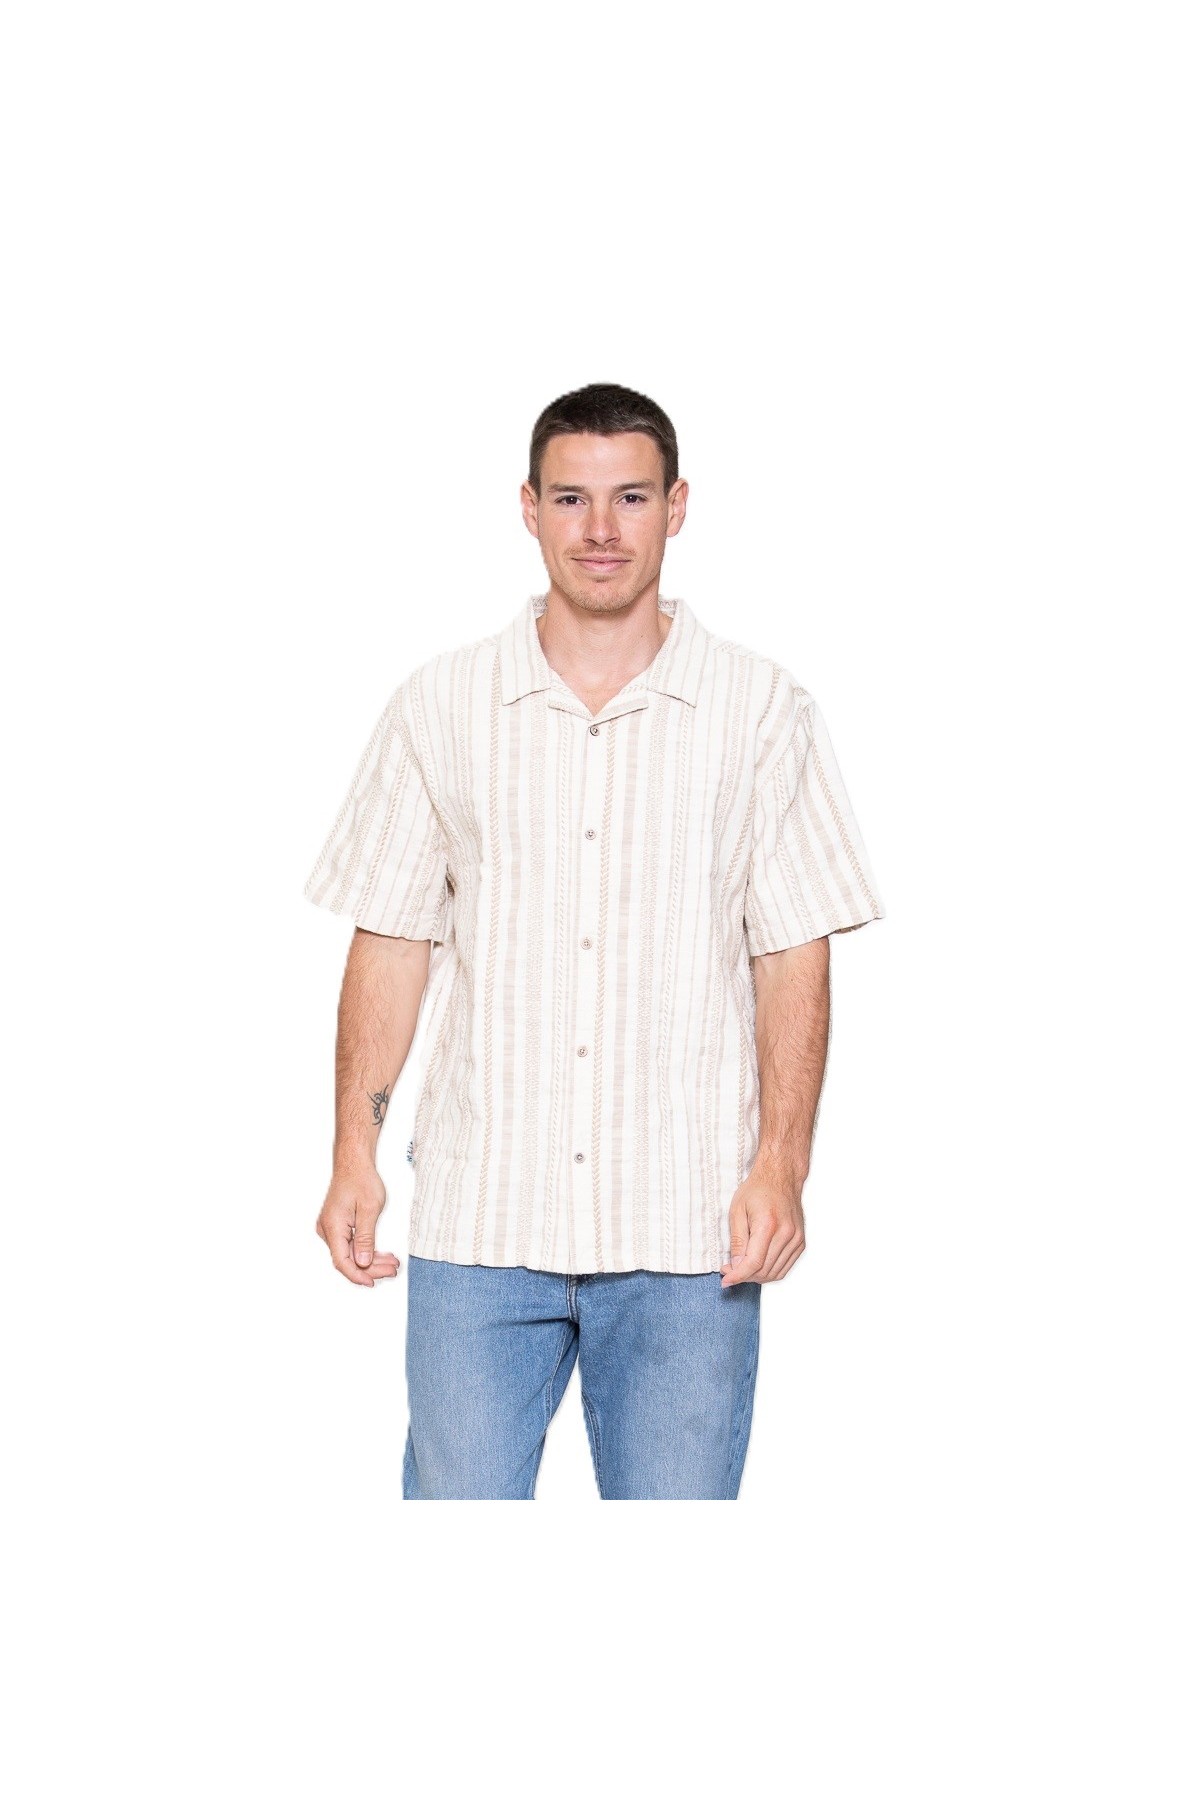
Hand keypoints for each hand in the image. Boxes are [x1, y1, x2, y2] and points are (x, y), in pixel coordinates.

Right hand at [315, 1165, 400, 1287]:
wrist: (354, 1163)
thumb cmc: (361, 1180)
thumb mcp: (369, 1209)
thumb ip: (366, 1238)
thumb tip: (363, 1262)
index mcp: (332, 1227)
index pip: (342, 1261)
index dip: (358, 1275)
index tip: (372, 1282)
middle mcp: (327, 1230)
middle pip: (347, 1259)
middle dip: (371, 1268)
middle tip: (392, 1270)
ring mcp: (331, 1228)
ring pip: (350, 1253)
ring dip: (371, 1260)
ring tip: (392, 1263)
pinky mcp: (337, 1226)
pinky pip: (350, 1244)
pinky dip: (366, 1250)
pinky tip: (382, 1254)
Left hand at [720, 1170, 805, 1286]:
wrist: (780, 1178)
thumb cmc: (757, 1190)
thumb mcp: (737, 1211)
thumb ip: (737, 1241)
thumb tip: (735, 1266)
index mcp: (768, 1224)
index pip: (753, 1263)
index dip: (737, 1276)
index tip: (726, 1281)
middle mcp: (786, 1233)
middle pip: (764, 1271)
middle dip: (744, 1276)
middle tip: (729, 1270)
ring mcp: (796, 1239)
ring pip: (775, 1273)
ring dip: (756, 1276)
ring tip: (742, 1267)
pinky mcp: (800, 1242)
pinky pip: (785, 1267)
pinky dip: (770, 1272)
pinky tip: (758, 1264)